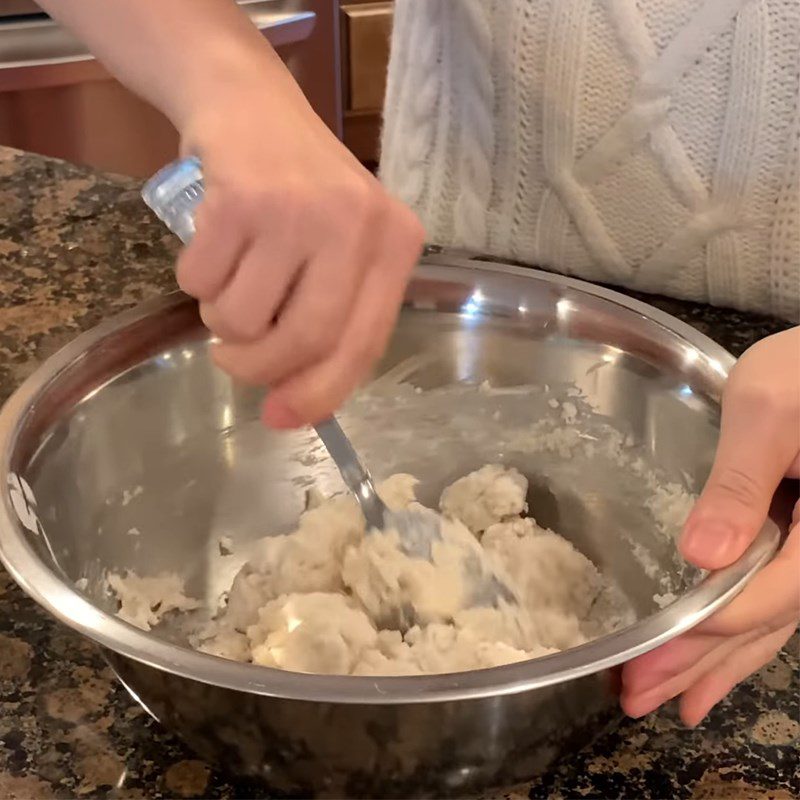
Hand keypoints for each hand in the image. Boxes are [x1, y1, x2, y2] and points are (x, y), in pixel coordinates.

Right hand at [176, 78, 424, 428]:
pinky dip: (194, 282)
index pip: (363, 343)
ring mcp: (297, 210)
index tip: (281, 419)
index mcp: (395, 245)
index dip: (320, 392)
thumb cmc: (301, 192)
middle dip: (257, 368)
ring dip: (221, 319)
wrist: (249, 104)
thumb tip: (289, 411)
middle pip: (305, 340)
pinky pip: (199, 284)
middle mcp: (355, 226)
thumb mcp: (339, 250)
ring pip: (244, 320)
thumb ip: (330, 322)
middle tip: (232, 360)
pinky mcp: (238, 199)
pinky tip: (211, 244)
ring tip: (230, 279)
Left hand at [621, 327, 799, 725]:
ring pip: (773, 622)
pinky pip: (776, 599)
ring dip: (718, 663)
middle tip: (637, 700)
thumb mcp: (768, 408)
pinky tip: (713, 660)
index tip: (649, 658)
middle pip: (768, 622)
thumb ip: (742, 482)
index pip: (770, 594)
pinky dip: (740, 633)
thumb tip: (702, 557)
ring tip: (667, 703)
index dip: (710, 627)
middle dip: (701, 665)